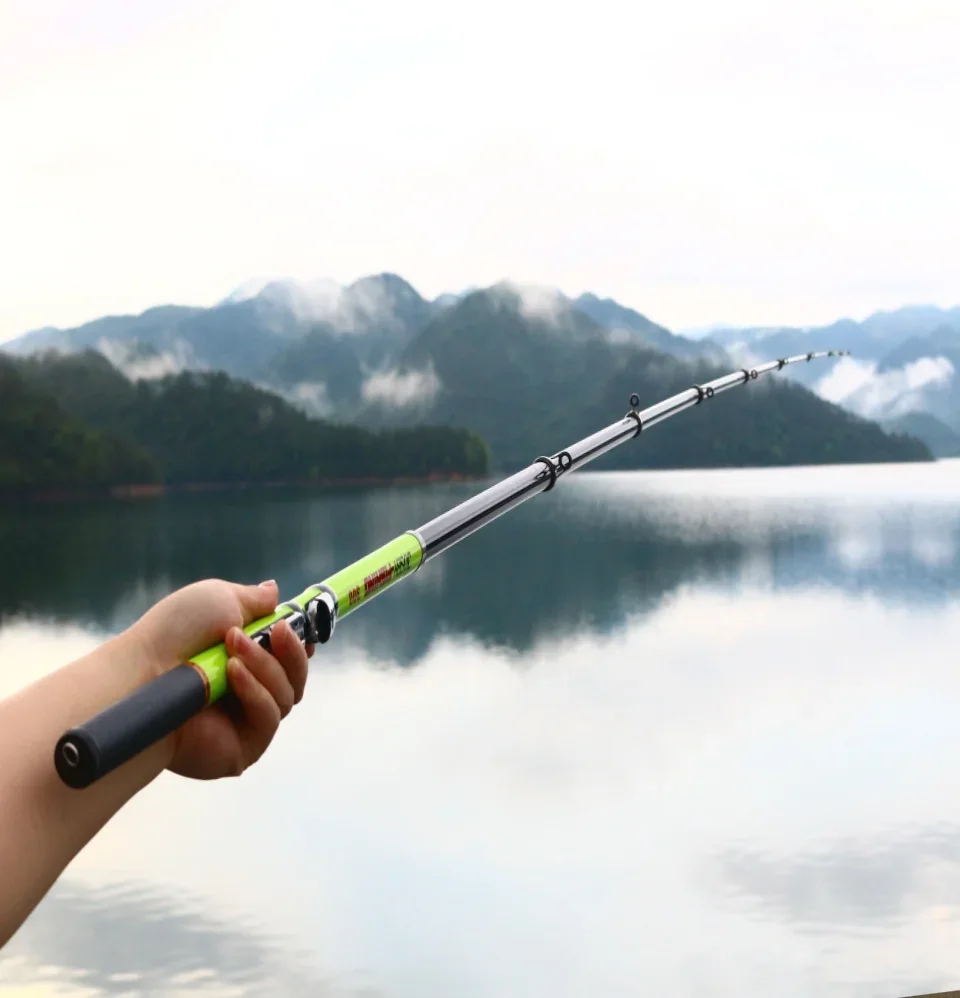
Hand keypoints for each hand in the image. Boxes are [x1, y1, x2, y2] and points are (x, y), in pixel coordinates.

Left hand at [126, 578, 313, 779]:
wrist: (141, 674)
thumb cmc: (173, 634)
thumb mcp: (218, 600)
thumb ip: (253, 600)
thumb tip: (274, 591)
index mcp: (244, 661)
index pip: (287, 659)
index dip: (298, 645)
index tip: (294, 629)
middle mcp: (248, 693)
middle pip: (296, 678)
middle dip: (289, 651)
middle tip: (275, 631)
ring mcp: (247, 723)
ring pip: (287, 695)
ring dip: (265, 666)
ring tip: (232, 651)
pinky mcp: (242, 749)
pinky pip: (269, 719)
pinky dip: (257, 693)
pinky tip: (232, 676)